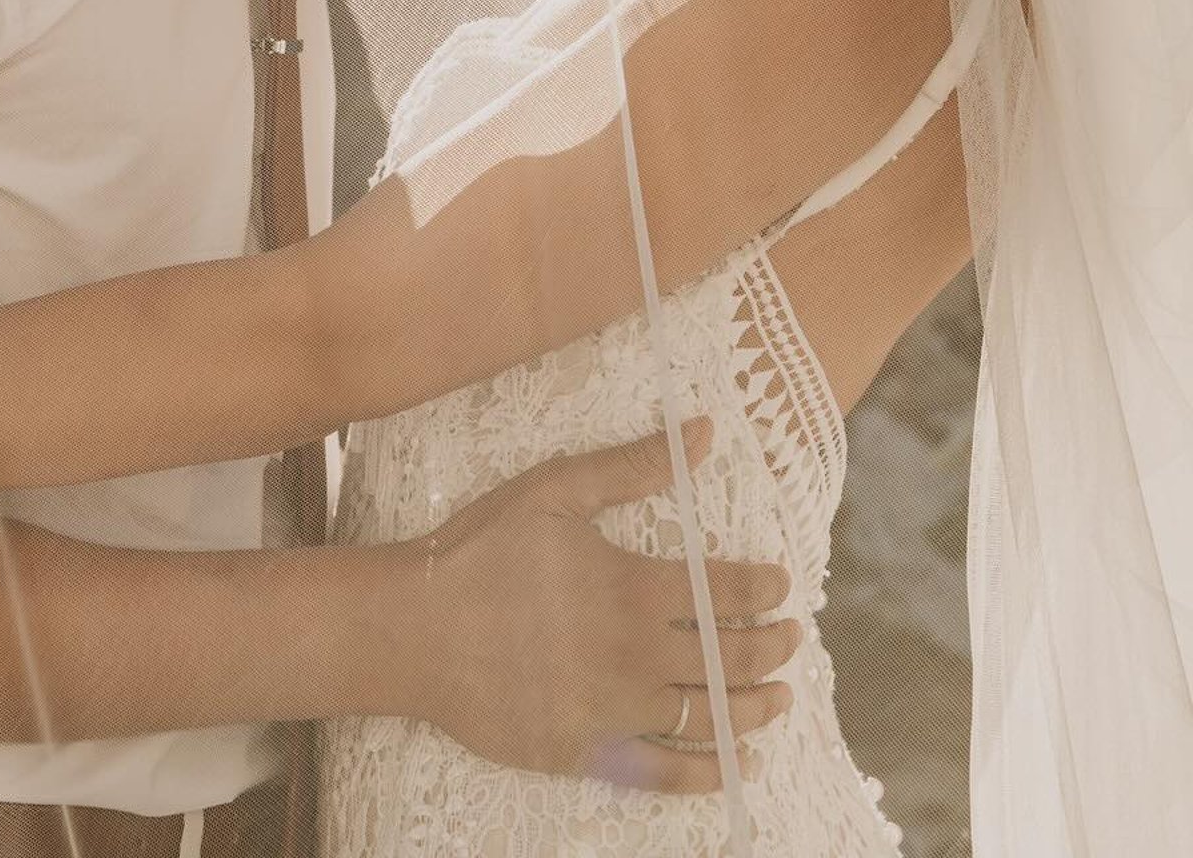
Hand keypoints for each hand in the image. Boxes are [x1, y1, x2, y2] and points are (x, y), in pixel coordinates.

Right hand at [399, 420, 797, 791]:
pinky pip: (665, 772)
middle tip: (792, 640)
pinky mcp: (589, 752)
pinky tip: (735, 765)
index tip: (783, 586)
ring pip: (710, 717)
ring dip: (755, 708)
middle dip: (772, 647)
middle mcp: (637, 654)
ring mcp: (616, 710)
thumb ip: (632, 465)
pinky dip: (709, 772)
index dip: (764, 588)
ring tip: (779, 700)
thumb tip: (704, 433)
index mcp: (633, 586)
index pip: (725, 590)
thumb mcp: (554, 490)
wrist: (415, 630)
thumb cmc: (481, 550)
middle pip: (730, 656)